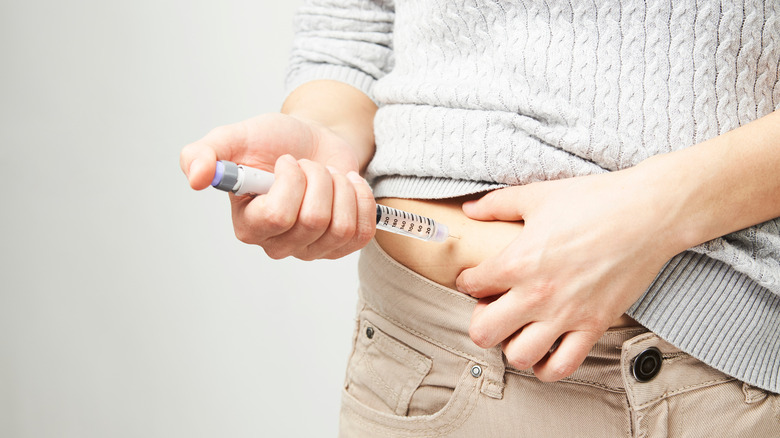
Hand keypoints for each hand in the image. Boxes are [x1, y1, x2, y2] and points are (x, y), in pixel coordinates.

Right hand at [180, 113, 375, 259]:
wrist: (314, 140)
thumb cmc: (275, 141)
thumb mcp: (236, 137)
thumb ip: (205, 152)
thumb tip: (195, 178)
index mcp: (248, 224)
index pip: (277, 215)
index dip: (291, 181)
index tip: (287, 161)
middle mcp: (277, 245)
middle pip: (313, 221)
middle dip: (319, 178)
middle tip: (309, 166)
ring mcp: (312, 250)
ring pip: (341, 227)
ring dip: (341, 187)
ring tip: (328, 175)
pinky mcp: (342, 246)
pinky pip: (362, 233)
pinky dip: (362, 200)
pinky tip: (348, 186)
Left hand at [455, 167, 677, 380]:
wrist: (650, 213)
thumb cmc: (594, 200)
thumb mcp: (537, 195)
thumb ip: (497, 204)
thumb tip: (469, 209)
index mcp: (518, 261)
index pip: (471, 285)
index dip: (468, 281)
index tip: (476, 278)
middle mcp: (537, 294)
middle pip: (484, 332)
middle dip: (480, 322)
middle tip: (491, 308)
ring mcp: (566, 315)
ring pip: (519, 356)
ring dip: (511, 346)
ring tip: (518, 329)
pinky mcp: (594, 325)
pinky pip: (563, 365)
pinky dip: (547, 366)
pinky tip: (545, 350)